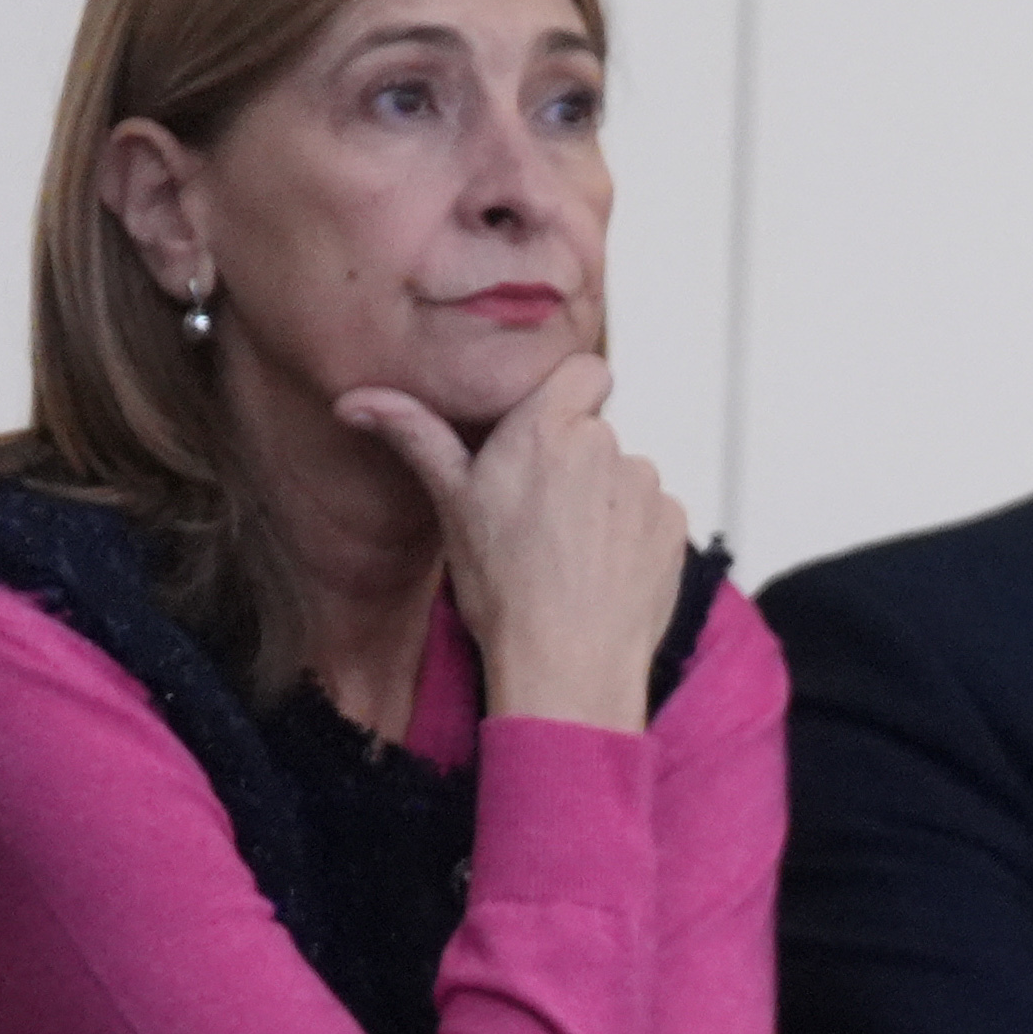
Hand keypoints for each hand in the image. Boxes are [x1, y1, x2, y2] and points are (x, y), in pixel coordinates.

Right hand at [329, 350, 689, 733]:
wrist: (568, 664)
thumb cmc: (505, 590)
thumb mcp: (450, 504)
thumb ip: (414, 436)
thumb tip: (357, 401)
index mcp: (547, 429)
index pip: (584, 369)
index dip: (568, 393)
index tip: (546, 428)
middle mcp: (606, 445)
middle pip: (594, 431)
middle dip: (572, 460)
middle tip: (540, 513)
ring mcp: (646, 485)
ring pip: (622, 474)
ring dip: (602, 499)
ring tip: (569, 549)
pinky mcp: (675, 524)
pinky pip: (651, 511)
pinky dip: (632, 532)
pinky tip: (602, 567)